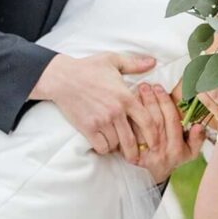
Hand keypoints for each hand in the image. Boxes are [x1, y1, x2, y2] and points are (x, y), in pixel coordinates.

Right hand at [33, 50, 155, 158]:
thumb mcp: (113, 60)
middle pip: (131, 140)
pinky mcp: (88, 128)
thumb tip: (153, 62)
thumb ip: (135, 64)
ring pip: (116, 144)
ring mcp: (101, 121)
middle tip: (137, 158)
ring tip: (117, 145)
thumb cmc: (88, 68)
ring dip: (117, 147)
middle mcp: (115, 111)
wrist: (62, 78)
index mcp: (125, 97)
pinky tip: (104, 143)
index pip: (147, 121)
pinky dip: (104, 147)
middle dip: (135, 152)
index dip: (153, 135)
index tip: (155, 143)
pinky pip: (101, 146)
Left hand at [127, 82, 203, 183]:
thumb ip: (196, 139)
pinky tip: (127, 106)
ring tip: (135, 91)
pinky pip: (130, 135)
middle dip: (151, 101)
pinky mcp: (133, 156)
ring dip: (138, 107)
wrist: (156, 175)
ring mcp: (146, 155)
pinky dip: (128, 119)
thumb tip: (199, 126)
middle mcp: (162, 152)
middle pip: (156, 122)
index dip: (166, 103)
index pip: (172, 121)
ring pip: (142, 127)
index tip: (160, 88)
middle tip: (146, 85)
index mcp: (177, 149)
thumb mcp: (190, 152)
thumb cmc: (174, 157)